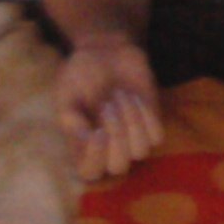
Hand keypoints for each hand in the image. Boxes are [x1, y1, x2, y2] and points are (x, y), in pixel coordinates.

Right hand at [53, 36, 163, 181]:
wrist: (105, 51)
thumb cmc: (80, 74)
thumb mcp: (66, 92)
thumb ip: (69, 117)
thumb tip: (86, 139)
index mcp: (82, 146)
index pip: (89, 172)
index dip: (95, 158)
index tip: (96, 132)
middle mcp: (108, 148)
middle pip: (118, 167)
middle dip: (116, 136)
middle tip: (106, 105)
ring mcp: (132, 138)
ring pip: (140, 151)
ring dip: (131, 122)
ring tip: (119, 95)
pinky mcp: (152, 124)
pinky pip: (157, 136)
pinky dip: (146, 116)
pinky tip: (134, 96)